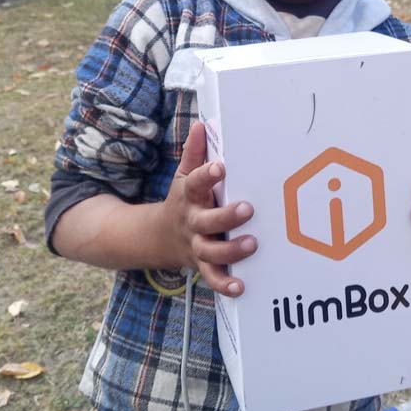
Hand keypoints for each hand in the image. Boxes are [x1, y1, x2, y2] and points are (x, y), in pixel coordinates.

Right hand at [162, 122, 256, 296]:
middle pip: (206, 221)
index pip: (196, 182)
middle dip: (227, 216)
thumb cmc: (183, 200)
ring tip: (252, 244)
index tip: (221, 167)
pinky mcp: (202, 265)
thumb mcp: (184, 175)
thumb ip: (195, 152)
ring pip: (211, 251)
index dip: (207, 174)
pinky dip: (224, 284)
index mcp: (189, 196)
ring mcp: (196, 245)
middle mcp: (192, 222)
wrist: (158, 237)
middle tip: (248, 209)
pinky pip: (212, 278)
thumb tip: (203, 123)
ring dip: (231, 250)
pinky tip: (240, 286)